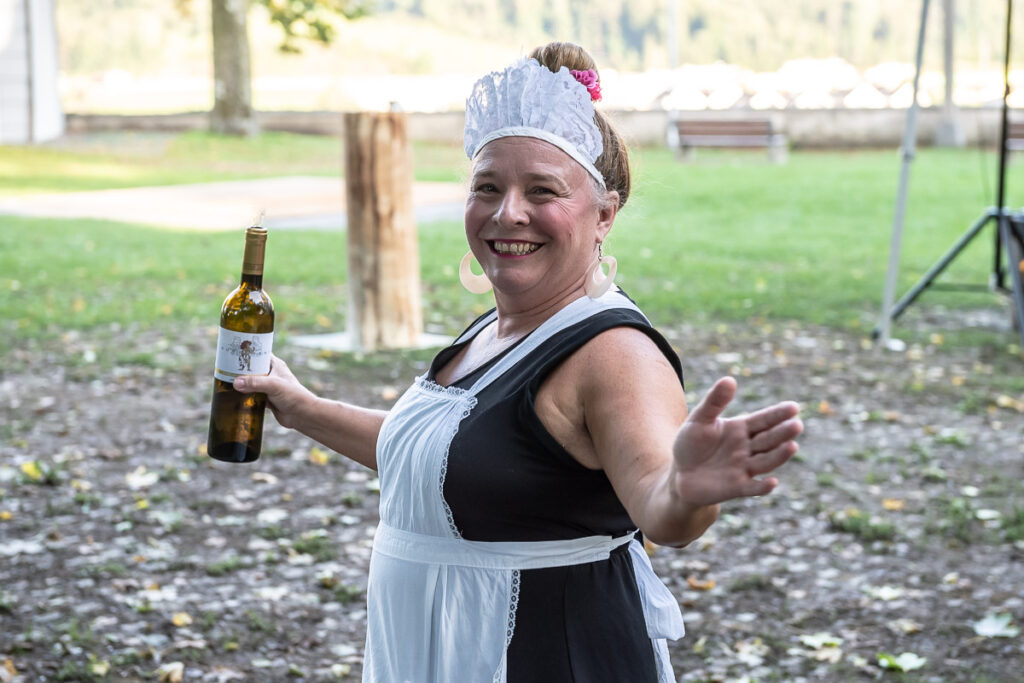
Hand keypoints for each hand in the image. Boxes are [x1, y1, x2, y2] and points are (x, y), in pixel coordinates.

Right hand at [233, 355, 315, 429]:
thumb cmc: (294, 396)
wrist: (302, 415)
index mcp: (275, 365)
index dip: (247, 353)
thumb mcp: (274, 385)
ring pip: (251, 384)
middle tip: (223, 370)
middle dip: (240, 371)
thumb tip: (236, 383)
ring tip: (225, 383)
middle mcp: (271, 374)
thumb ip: (255, 383)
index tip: (232, 352)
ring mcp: (269, 387)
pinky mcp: (267, 399)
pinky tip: (234, 397)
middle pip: (252, 370)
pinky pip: (252, 396)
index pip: (258, 354)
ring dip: (241, 385)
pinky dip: (245, 397)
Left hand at [671, 377, 801, 506]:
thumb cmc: (690, 444)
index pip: (763, 420)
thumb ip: (714, 401)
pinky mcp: (737, 487)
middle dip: (783, 433)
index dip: (778, 414)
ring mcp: (744, 468)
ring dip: (779, 456)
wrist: (678, 474)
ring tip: (792, 446)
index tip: (793, 407)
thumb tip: (730, 379)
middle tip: (797, 425)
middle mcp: (747, 448)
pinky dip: (762, 487)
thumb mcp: (699, 419)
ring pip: (765, 461)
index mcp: (741, 429)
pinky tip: (772, 482)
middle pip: (768, 439)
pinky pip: (752, 488)